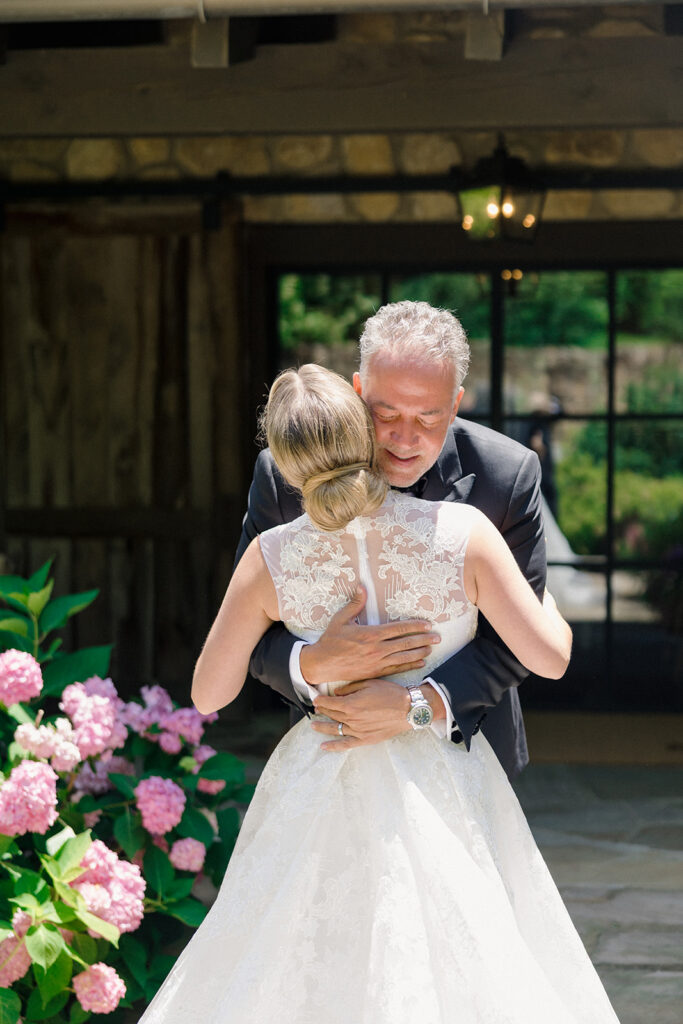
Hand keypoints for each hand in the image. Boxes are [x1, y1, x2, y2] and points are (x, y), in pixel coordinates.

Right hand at [299, 586, 439, 685]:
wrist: (322, 664)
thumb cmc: (331, 640)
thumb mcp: (340, 619)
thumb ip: (354, 604)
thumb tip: (362, 587)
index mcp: (371, 634)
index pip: (398, 629)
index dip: (415, 626)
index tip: (427, 624)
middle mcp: (377, 649)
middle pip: (406, 643)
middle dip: (423, 639)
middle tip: (438, 637)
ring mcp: (377, 662)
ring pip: (404, 657)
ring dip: (420, 652)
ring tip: (432, 648)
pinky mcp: (375, 672)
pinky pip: (396, 669)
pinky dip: (410, 666)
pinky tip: (420, 663)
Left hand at [311, 679, 444, 751]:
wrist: (408, 709)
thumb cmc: (390, 693)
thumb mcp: (369, 683)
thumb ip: (350, 688)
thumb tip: (336, 692)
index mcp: (351, 704)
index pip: (329, 702)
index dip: (320, 700)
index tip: (316, 698)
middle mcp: (351, 719)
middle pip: (332, 714)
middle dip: (322, 710)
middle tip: (316, 708)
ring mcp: (358, 731)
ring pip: (335, 728)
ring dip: (323, 726)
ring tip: (314, 724)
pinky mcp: (365, 739)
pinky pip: (345, 744)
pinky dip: (333, 746)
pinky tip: (324, 746)